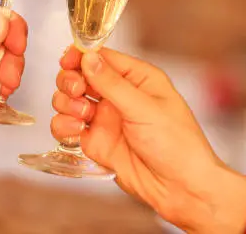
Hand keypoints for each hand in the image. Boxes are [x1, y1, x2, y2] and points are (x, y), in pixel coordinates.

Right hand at [51, 47, 245, 233]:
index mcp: (136, 78)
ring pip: (69, 99)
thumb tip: (88, 57)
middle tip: (77, 91)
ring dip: (66, 103)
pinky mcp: (95, 141)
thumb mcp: (145, 108)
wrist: (182, 190)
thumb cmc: (178, 144)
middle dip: (71, 80)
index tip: (67, 60)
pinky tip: (75, 130)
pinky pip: (67, 126)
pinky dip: (63, 125)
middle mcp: (118, 94)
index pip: (101, 57)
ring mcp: (104, 118)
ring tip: (82, 115)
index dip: (81, 55)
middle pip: (79, 75)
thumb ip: (112, 84)